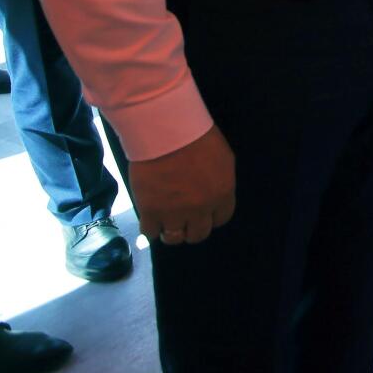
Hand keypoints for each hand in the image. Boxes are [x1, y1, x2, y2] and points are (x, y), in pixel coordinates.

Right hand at [130, 124, 235, 246]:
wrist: (167, 134)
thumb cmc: (198, 137)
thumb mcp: (223, 158)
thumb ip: (220, 180)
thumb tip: (214, 192)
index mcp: (222, 194)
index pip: (221, 219)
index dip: (211, 218)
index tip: (203, 214)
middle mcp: (201, 209)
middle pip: (199, 234)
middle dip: (192, 228)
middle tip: (183, 220)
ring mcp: (175, 213)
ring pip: (174, 238)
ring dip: (170, 232)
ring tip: (164, 222)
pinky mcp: (151, 212)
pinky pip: (149, 232)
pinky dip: (149, 228)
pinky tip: (149, 218)